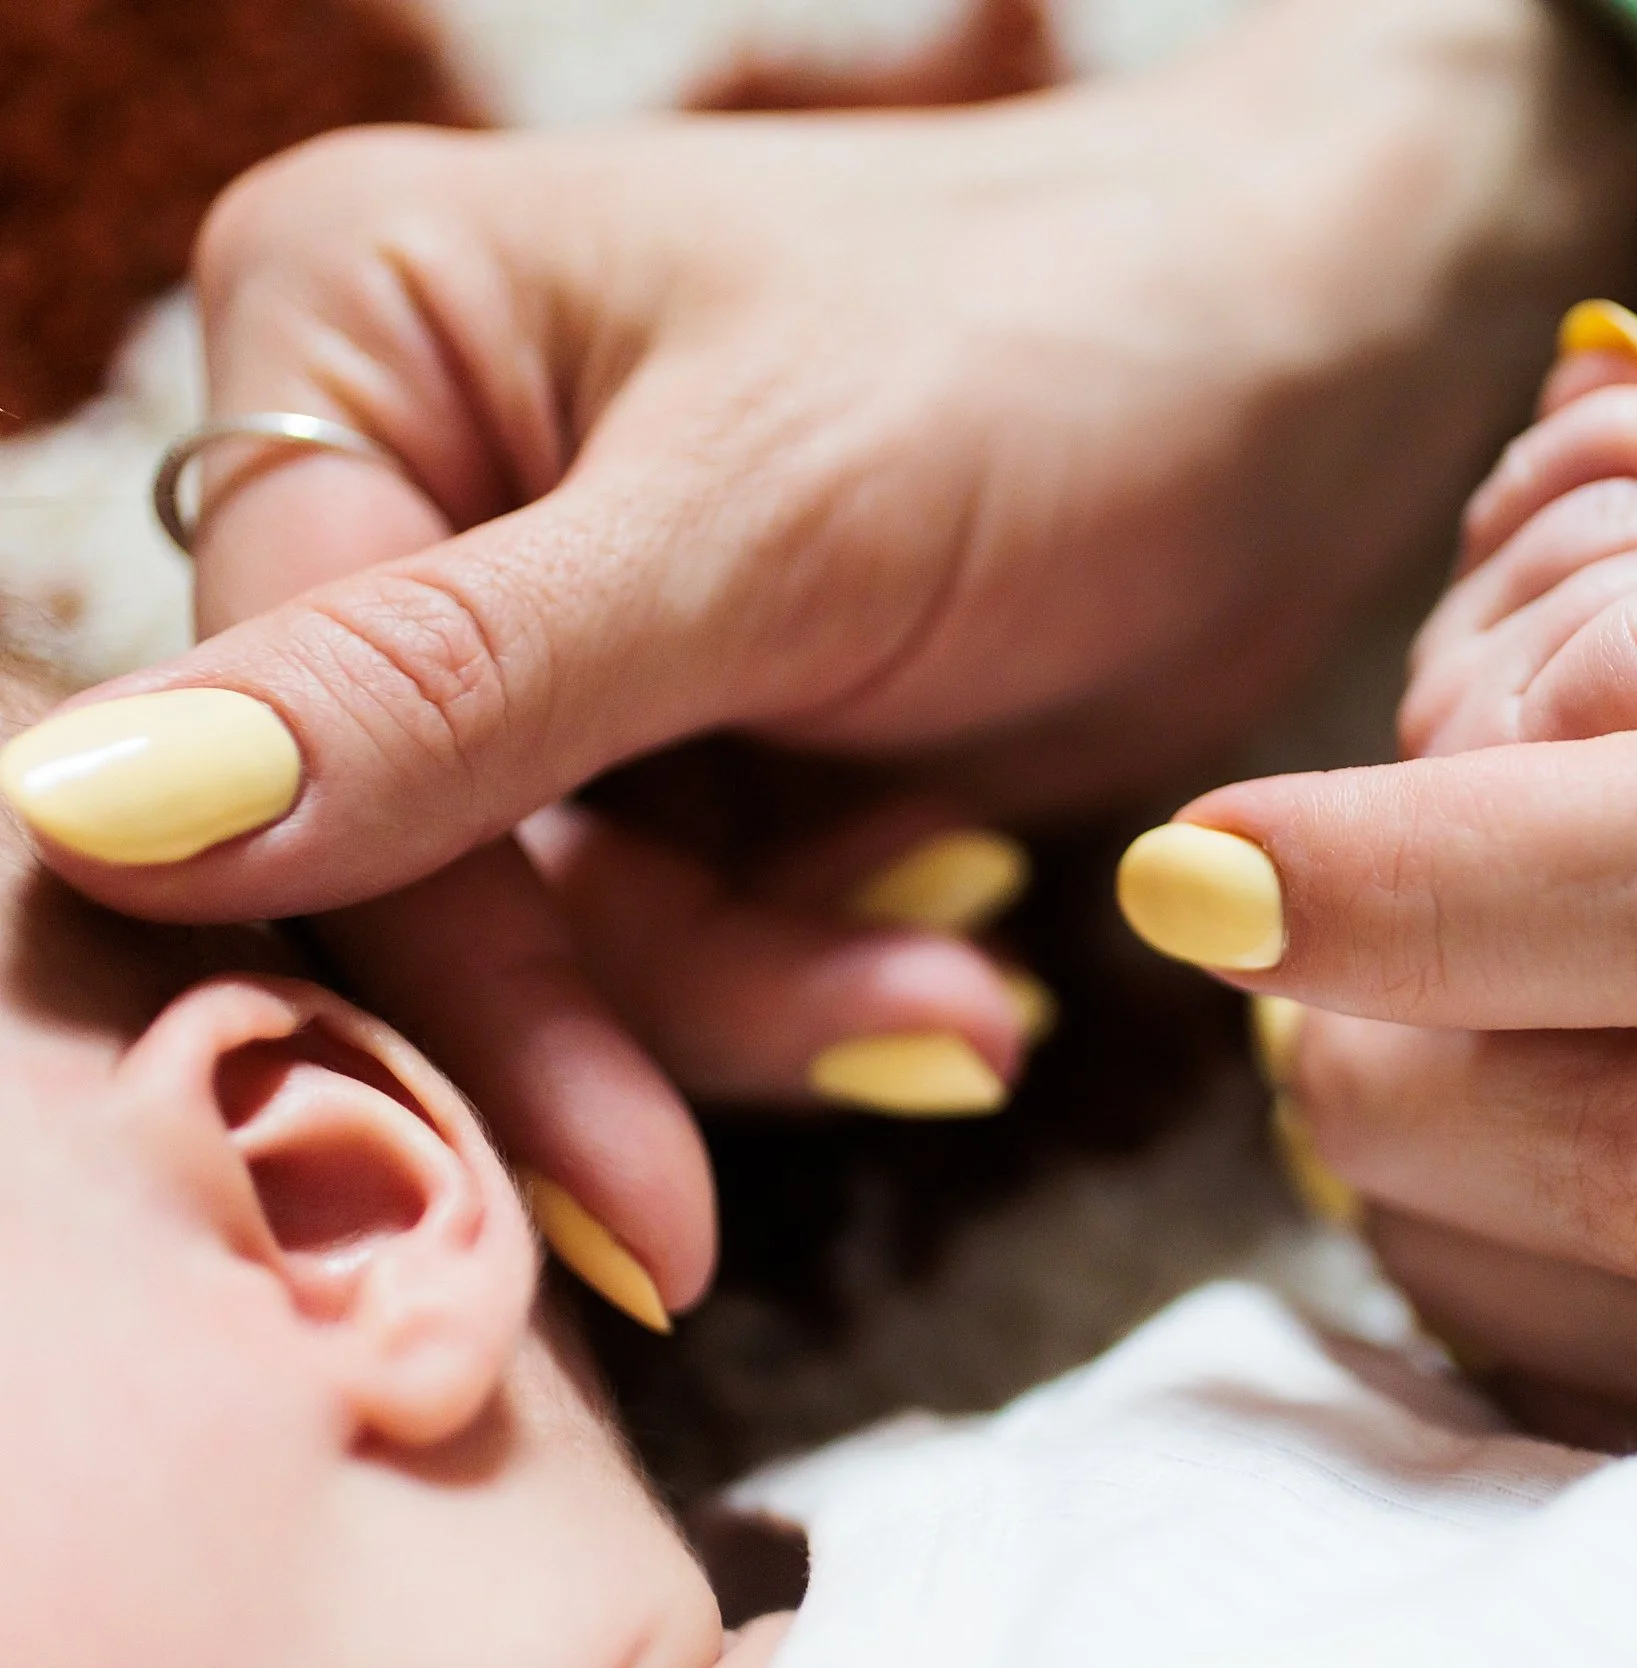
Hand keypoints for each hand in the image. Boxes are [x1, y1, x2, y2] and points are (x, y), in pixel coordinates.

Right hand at [0, 0, 1636, 1307]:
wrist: (1306, 361)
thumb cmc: (1064, 345)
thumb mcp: (771, 518)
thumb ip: (454, 687)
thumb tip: (97, 815)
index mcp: (361, 336)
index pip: (301, 727)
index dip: (447, 968)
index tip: (588, 1178)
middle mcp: (425, 484)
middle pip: (413, 857)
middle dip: (617, 1021)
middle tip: (719, 1206)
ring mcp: (561, 634)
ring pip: (564, 935)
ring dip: (752, 1014)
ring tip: (960, 1014)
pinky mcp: (696, 740)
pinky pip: (688, 940)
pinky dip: (815, 995)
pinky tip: (963, 984)